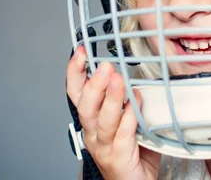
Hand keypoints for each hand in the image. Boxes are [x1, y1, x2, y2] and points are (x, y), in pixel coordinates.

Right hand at [66, 46, 160, 179]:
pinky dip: (128, 118)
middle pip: (85, 106)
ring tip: (119, 80)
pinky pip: (122, 136)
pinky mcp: (118, 158)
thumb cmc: (132, 150)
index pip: (76, 92)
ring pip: (102, 121)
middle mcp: (92, 132)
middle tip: (105, 65)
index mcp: (91, 119)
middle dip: (94, 84)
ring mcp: (104, 146)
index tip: (81, 51)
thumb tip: (135, 70)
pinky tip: (135, 104)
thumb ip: (127, 97)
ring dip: (111, 98)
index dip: (75, 71)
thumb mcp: (125, 117)